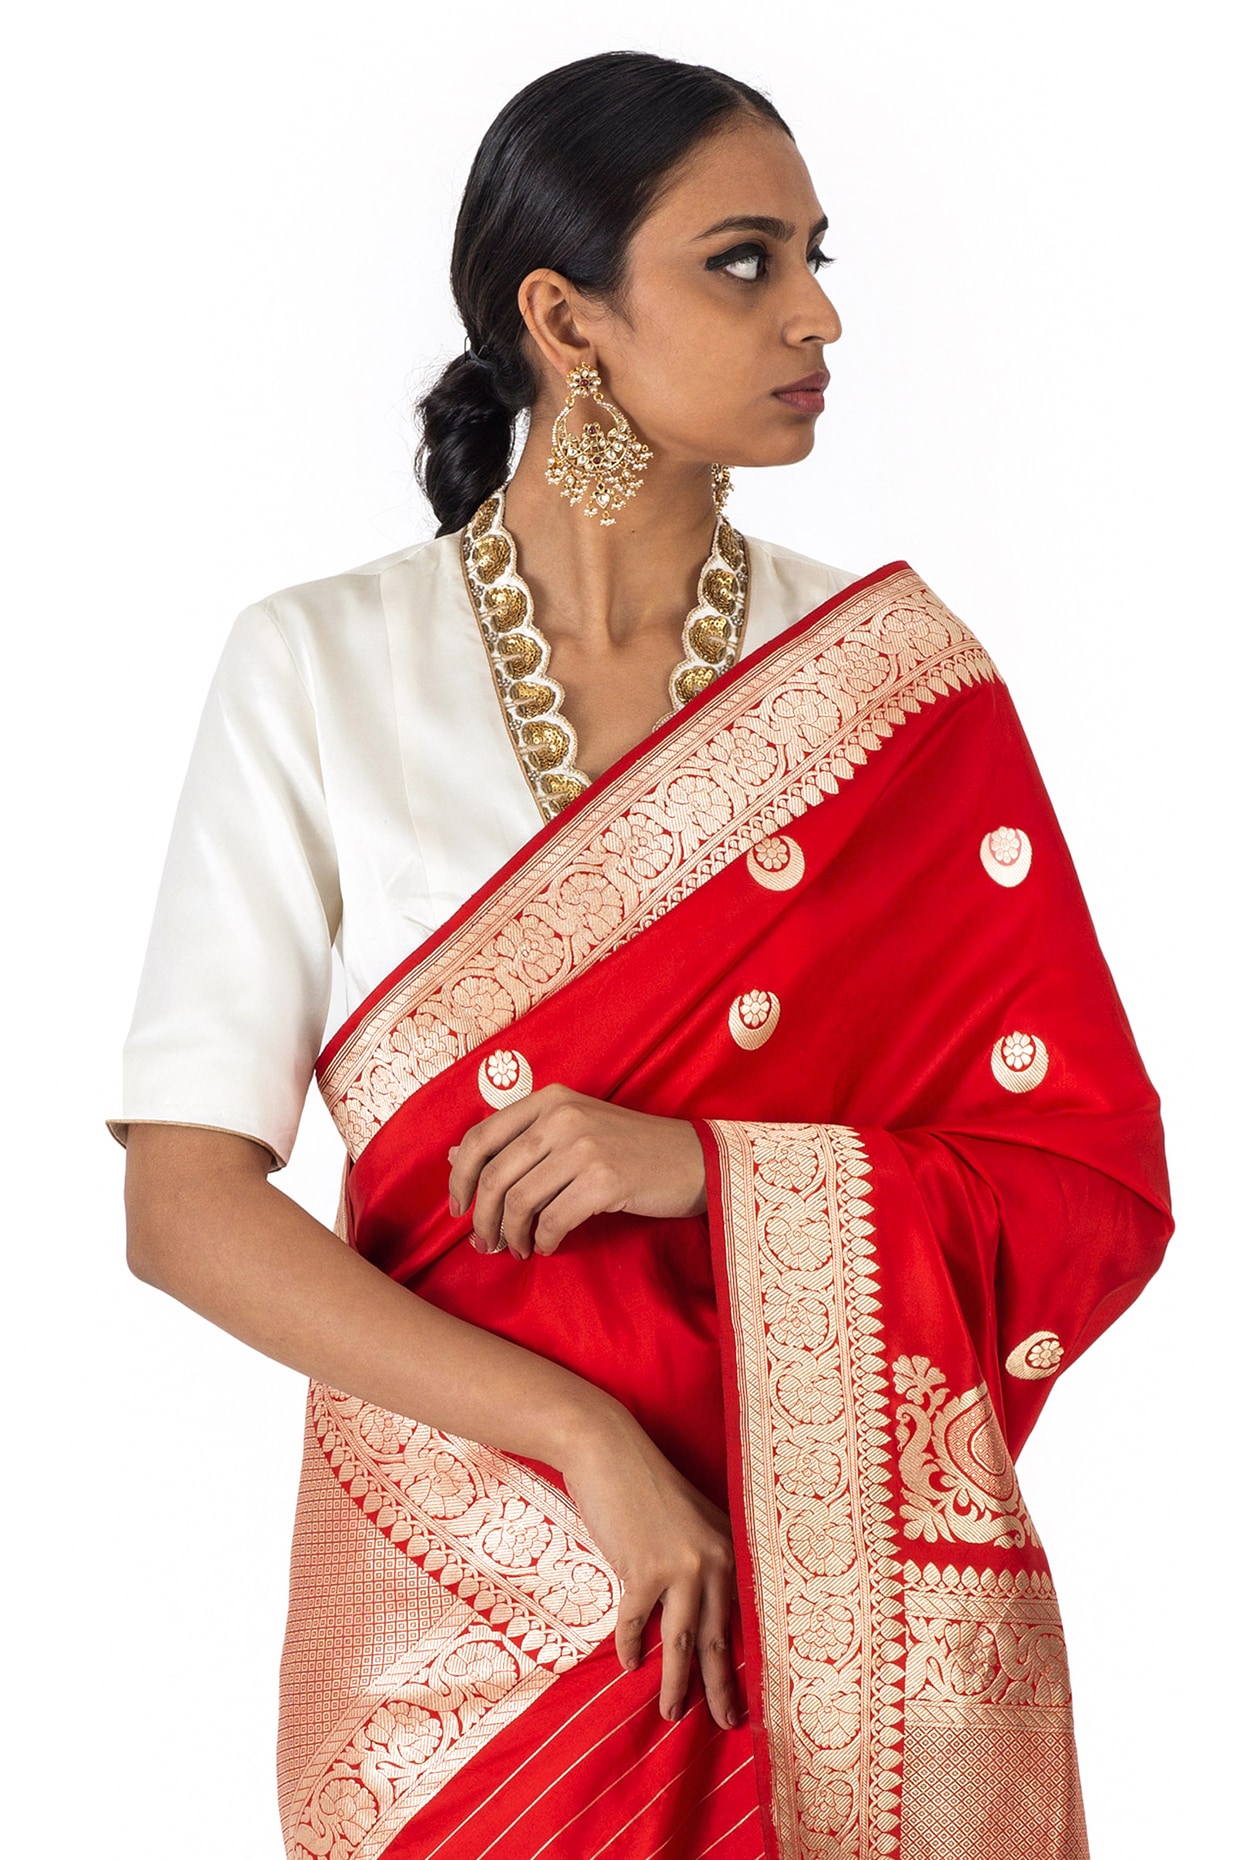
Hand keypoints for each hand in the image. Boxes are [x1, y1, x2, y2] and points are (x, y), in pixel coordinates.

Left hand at [447, 1083, 706, 1259]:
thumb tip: (453, 1156)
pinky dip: (543, 1241)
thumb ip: (515, 1139)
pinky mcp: (606, 1180)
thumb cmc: (629, 1149)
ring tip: (518, 1249)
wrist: (694, 1160)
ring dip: (511, 1235)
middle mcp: (562, 1116)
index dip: (460, 1178)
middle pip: (495, 1175)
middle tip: (485, 1244)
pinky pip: (553, 1220)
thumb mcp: (570, 1130)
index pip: (481, 1137)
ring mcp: (585, 1146)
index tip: (459, 1208)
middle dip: (483, 1218)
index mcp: (549, 1100)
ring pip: (520, 1201)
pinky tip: (548, 1246)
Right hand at [562, 1409, 740, 1729]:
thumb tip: (705, 1611)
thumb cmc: (645, 1484)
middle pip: (719, 1638)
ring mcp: (679, 1566)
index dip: (746, 1660)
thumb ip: (704, 1558)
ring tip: (670, 1713)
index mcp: (729, 1546)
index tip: (751, 1696)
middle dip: (721, 1687)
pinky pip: (636, 1623)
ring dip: (675, 1683)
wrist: (607, 1449)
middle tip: (726, 1724)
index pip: (742, 1616)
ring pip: (682, 1641)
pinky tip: (628, 1664)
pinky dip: (629, 1646)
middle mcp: (713, 1559)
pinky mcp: (642, 1570)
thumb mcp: (691, 1519)